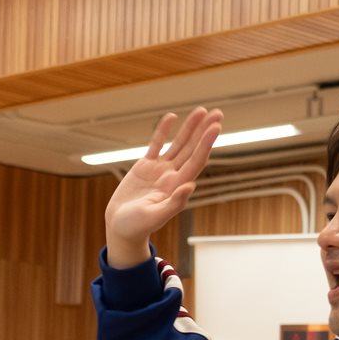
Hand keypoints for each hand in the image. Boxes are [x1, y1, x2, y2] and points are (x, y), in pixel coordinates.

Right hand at [103, 106, 222, 262]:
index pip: (196, 161)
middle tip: (217, 113)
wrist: (120, 228)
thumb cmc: (136, 227)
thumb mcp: (154, 216)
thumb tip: (191, 186)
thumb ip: (174, 203)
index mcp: (177, 186)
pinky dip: (163, 131)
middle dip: (204, 131)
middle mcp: (172, 175)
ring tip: (201, 111)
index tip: (215, 128)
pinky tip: (171, 117)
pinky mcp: (145, 167)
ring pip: (178, 144)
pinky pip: (156, 145)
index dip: (206, 144)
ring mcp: (159, 170)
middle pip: (192, 149)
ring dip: (190, 128)